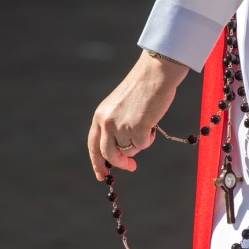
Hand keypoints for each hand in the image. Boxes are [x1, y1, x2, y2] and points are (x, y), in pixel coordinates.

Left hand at [88, 50, 188, 180]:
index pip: (93, 145)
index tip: (102, 175)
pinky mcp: (136, 129)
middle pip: (108, 155)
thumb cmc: (142, 88)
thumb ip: (116, 126)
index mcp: (99, 116)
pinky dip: (150, 137)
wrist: (155, 73)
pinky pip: (143, 145)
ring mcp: (120, 126)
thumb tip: (121, 152)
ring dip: (140, 142)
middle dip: (120, 163)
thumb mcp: (120, 107)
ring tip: (146, 122)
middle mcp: (106, 122)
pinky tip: (152, 121)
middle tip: (131, 168)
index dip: (97, 162)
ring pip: (129, 150)